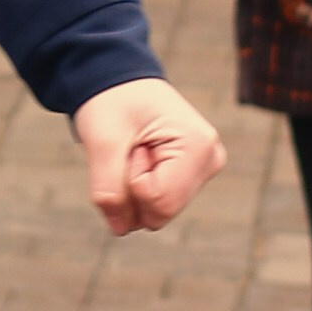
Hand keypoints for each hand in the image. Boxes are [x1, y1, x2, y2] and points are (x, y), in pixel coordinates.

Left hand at [72, 77, 225, 231]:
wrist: (116, 81)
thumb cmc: (111, 101)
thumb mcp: (101, 141)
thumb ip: (108, 191)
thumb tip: (120, 229)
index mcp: (198, 145)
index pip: (158, 203)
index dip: (129, 182)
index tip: (130, 146)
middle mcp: (210, 160)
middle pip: (160, 214)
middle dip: (131, 189)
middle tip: (130, 148)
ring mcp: (203, 170)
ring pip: (156, 213)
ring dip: (132, 188)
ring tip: (134, 150)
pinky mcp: (191, 178)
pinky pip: (156, 206)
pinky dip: (137, 188)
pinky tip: (140, 157)